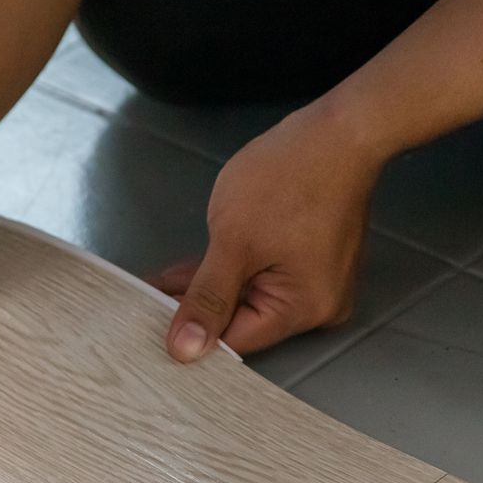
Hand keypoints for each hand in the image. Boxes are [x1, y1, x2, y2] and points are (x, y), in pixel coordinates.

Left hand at [152, 99, 388, 361]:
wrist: (339, 130)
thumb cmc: (287, 180)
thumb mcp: (235, 242)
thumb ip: (207, 298)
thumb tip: (183, 352)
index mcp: (304, 311)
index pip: (235, 339)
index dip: (189, 332)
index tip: (146, 320)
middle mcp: (320, 307)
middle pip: (246, 319)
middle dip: (196, 305)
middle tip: (144, 295)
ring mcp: (321, 281)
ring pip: (253, 294)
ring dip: (211, 285)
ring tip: (160, 279)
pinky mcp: (316, 258)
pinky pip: (268, 274)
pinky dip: (235, 269)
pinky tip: (196, 265)